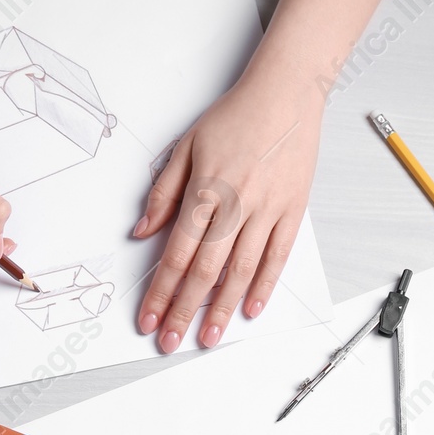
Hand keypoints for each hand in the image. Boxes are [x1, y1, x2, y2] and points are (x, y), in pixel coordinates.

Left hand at [132, 80, 321, 350]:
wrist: (285, 94)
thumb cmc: (234, 117)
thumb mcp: (185, 146)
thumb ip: (162, 193)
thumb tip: (141, 232)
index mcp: (204, 190)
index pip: (176, 253)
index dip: (160, 291)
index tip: (148, 318)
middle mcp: (235, 204)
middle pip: (205, 270)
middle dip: (184, 311)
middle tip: (171, 341)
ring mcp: (267, 209)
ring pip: (241, 270)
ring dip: (222, 308)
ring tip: (210, 336)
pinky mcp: (292, 209)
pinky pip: (277, 256)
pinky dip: (264, 285)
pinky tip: (250, 308)